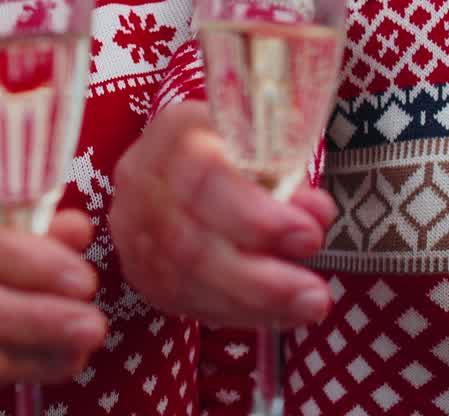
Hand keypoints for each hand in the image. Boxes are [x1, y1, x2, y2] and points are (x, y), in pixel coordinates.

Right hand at [111, 101, 336, 328]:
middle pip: (190, 242)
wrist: (189, 165)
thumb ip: (289, 178)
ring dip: (253, 303)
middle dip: (259, 278)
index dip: (256, 216)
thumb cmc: (238, 151)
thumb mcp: (267, 147)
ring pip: (186, 280)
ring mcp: (134, 228)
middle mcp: (143, 180)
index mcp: (176, 133)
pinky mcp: (139, 267)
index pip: (204, 177)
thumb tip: (314, 212)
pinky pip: (182, 301)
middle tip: (313, 294)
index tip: (308, 234)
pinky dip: (235, 313)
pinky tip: (275, 314)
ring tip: (306, 307)